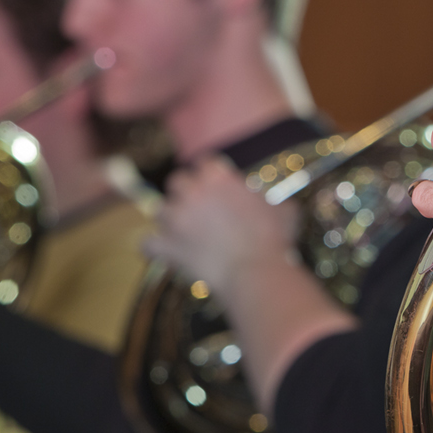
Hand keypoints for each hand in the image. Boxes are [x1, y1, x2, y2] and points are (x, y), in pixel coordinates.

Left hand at [149, 157, 299, 293]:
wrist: (254, 271)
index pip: (205, 162)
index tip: (216, 184)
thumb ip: (274, 202)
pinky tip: (163, 251)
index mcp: (219, 177)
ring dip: (170, 218)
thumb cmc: (273, 238)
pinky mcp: (167, 246)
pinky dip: (154, 247)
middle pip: (177, 180)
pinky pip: (147, 243)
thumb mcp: (285, 211)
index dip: (210, 173)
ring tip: (183, 231)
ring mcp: (175, 219)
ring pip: (159, 209)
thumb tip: (278, 206)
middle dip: (185, 191)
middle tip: (198, 207)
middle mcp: (192, 191)